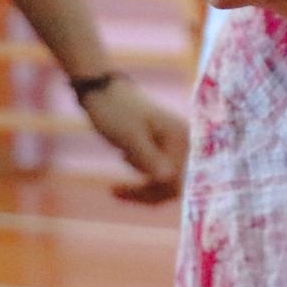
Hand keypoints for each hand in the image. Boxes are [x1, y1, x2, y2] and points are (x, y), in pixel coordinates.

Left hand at [80, 77, 187, 203]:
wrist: (102, 92)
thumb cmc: (115, 112)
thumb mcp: (130, 137)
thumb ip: (150, 158)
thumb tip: (169, 179)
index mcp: (182, 137)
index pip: (181, 178)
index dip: (162, 192)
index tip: (132, 194)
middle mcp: (185, 142)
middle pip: (176, 184)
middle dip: (148, 193)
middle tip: (114, 191)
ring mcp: (174, 147)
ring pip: (166, 183)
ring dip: (142, 188)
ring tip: (118, 174)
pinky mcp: (163, 151)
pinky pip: (158, 176)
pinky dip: (140, 182)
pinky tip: (120, 177)